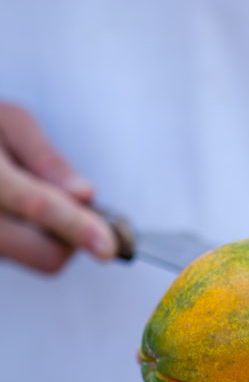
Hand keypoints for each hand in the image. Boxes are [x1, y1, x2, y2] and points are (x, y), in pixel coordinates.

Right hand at [0, 102, 116, 270]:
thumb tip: (83, 194)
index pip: (36, 205)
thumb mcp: (10, 122)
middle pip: (48, 255)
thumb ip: (46, 158)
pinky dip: (38, 238)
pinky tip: (22, 211)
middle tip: (71, 201)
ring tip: (34, 195)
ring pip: (41, 259)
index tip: (106, 246)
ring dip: (54, 235)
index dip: (76, 226)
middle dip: (74, 235)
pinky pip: (27, 256)